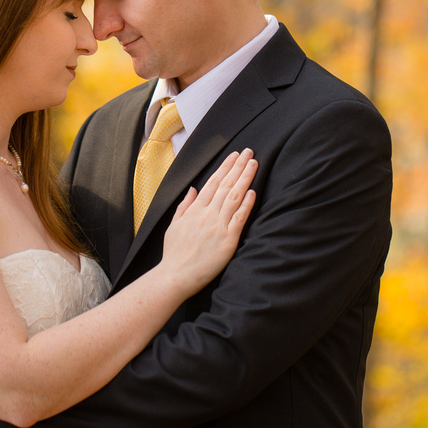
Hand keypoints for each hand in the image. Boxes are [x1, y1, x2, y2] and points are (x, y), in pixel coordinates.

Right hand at [161, 149, 256, 293]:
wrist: (175, 276)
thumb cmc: (174, 254)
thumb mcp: (174, 225)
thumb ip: (185, 205)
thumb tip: (193, 189)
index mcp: (194, 210)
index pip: (212, 183)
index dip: (225, 167)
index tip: (234, 156)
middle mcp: (206, 214)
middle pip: (225, 185)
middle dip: (238, 166)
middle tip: (249, 152)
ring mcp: (217, 226)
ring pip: (233, 197)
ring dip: (244, 178)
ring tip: (253, 164)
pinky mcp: (227, 240)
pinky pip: (239, 218)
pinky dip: (246, 204)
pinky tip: (252, 191)